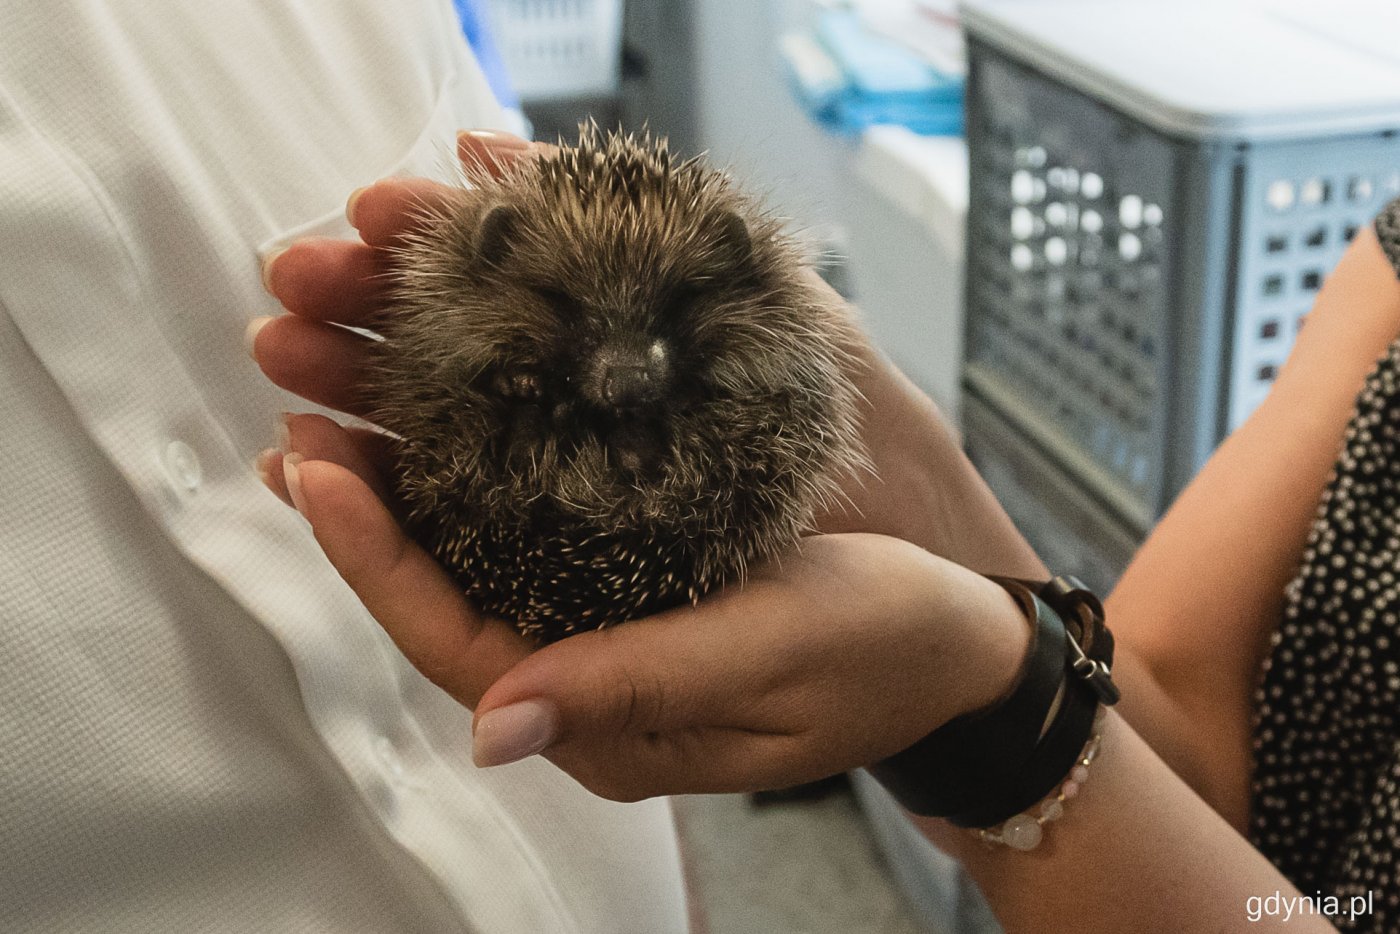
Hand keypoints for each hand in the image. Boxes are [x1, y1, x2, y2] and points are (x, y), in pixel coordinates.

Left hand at [266, 417, 1028, 799]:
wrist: (961, 645)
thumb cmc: (887, 644)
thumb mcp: (775, 652)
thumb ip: (639, 684)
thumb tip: (491, 730)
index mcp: (617, 722)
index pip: (459, 646)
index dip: (377, 561)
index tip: (317, 466)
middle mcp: (595, 691)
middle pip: (445, 609)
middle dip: (363, 523)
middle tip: (298, 421)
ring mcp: (614, 644)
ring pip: (479, 575)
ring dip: (405, 501)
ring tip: (335, 422)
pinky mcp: (640, 599)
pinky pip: (531, 547)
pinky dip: (475, 490)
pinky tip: (444, 439)